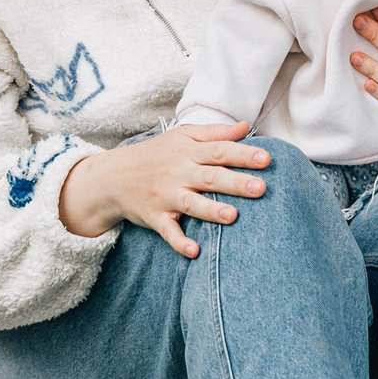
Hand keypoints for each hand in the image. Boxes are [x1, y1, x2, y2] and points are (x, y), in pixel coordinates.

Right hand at [56, 124, 269, 259]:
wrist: (112, 177)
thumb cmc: (156, 154)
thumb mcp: (182, 136)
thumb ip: (215, 133)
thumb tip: (247, 127)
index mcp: (188, 151)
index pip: (219, 150)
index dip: (243, 154)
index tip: (266, 158)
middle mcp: (178, 173)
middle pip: (210, 176)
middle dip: (236, 183)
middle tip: (261, 188)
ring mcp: (165, 196)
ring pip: (191, 204)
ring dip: (211, 211)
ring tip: (232, 216)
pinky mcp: (154, 217)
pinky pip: (167, 231)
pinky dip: (179, 242)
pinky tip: (194, 251)